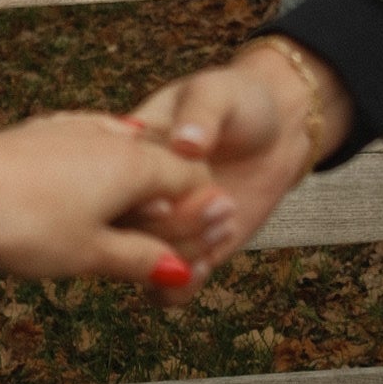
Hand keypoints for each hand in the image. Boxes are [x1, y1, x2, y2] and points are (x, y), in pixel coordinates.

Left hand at [0, 111, 234, 284]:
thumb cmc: (26, 224)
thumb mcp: (91, 255)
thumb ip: (143, 260)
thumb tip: (181, 272)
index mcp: (139, 164)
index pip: (196, 181)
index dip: (202, 217)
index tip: (195, 248)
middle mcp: (117, 136)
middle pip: (164, 169)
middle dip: (170, 208)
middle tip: (161, 249)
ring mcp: (81, 129)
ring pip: (126, 159)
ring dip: (134, 193)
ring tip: (121, 230)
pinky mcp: (50, 131)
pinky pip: (92, 151)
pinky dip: (100, 177)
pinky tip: (86, 199)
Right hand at [126, 37, 354, 287]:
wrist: (275, 132)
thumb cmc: (238, 101)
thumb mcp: (218, 93)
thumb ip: (201, 114)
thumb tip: (185, 143)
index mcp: (124, 154)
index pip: (107, 187)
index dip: (133, 200)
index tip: (168, 197)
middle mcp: (132, 197)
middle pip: (122, 233)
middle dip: (167, 230)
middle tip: (219, 204)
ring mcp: (155, 228)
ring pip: (141, 268)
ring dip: (180, 258)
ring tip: (224, 224)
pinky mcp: (182, 251)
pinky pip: (165, 290)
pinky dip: (183, 287)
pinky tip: (208, 263)